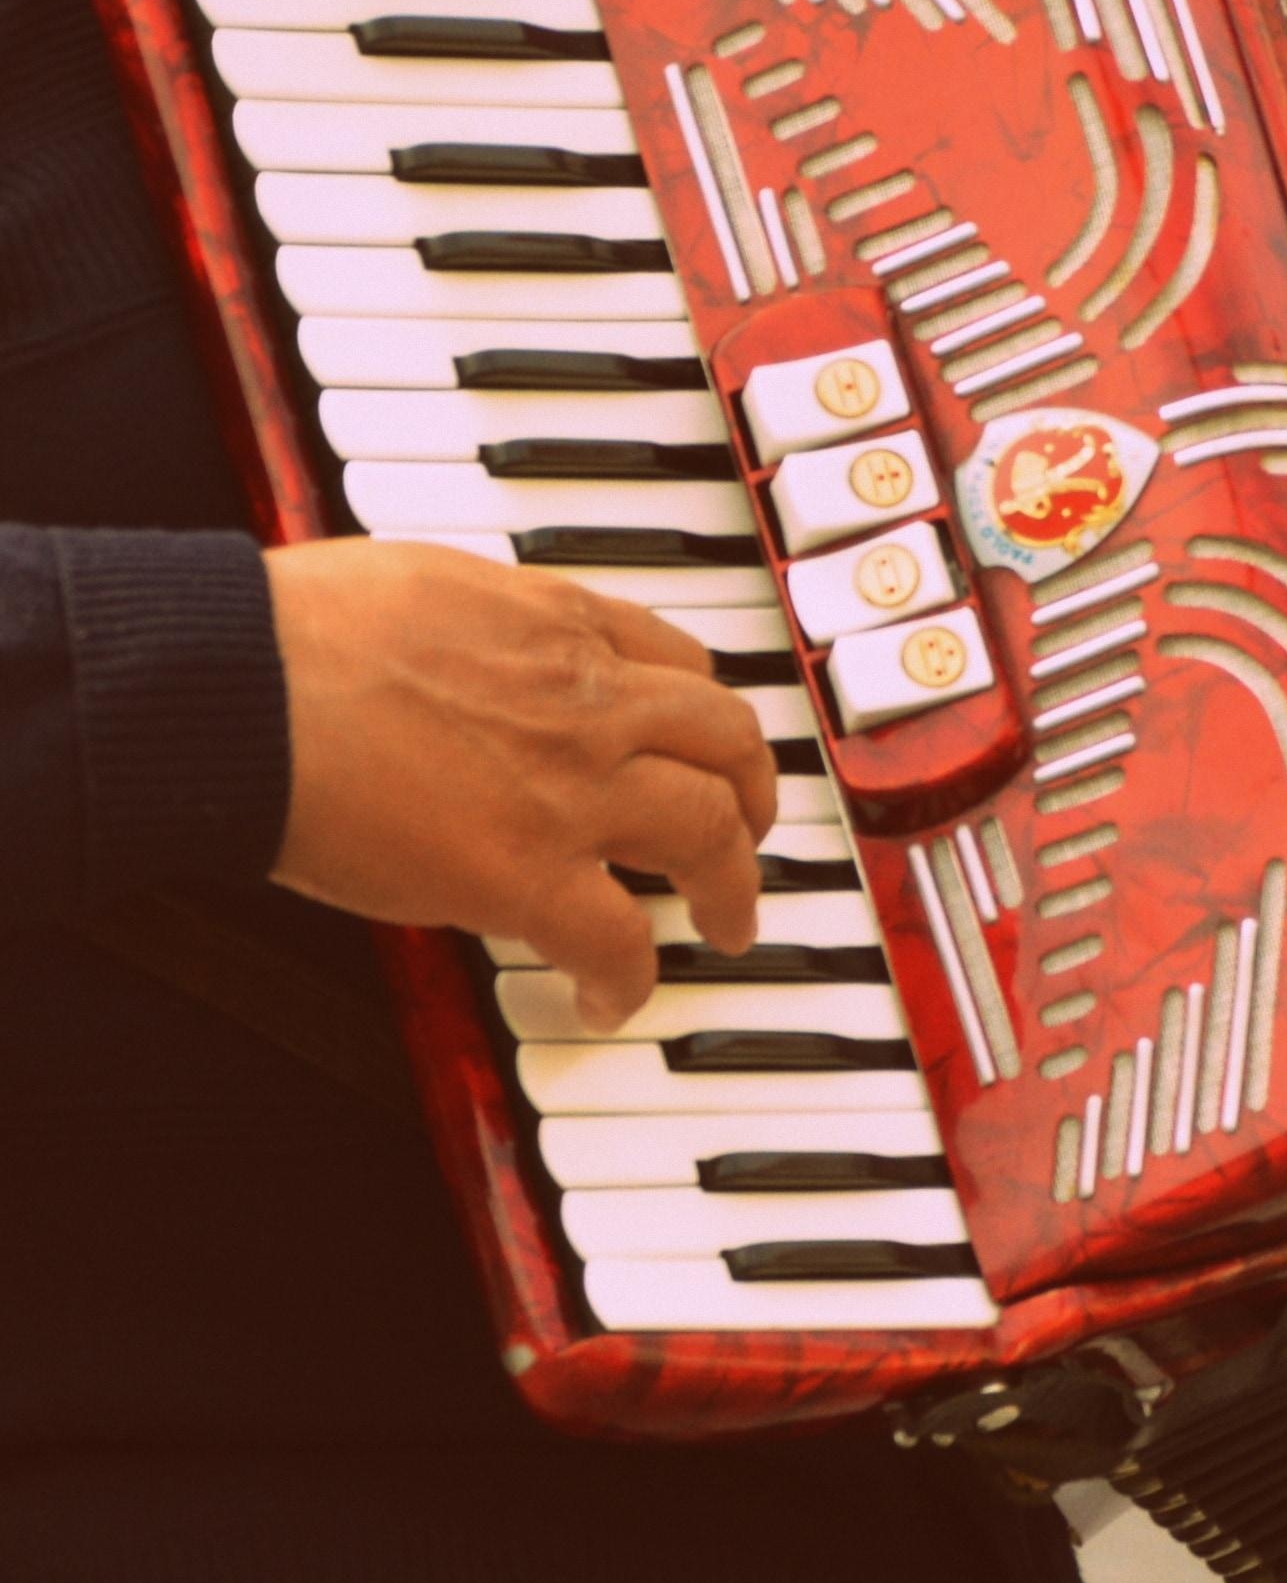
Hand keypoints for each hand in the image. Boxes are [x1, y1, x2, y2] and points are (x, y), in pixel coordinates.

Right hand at [266, 539, 775, 1029]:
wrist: (236, 687)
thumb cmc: (286, 633)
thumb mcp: (420, 582)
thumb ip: (480, 624)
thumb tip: (475, 648)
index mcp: (556, 624)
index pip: (679, 660)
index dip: (704, 712)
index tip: (705, 740)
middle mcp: (586, 698)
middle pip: (727, 742)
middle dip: (754, 794)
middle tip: (750, 831)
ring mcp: (570, 787)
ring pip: (710, 833)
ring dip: (733, 886)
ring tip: (729, 925)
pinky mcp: (527, 873)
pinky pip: (620, 941)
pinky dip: (629, 979)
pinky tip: (610, 1000)